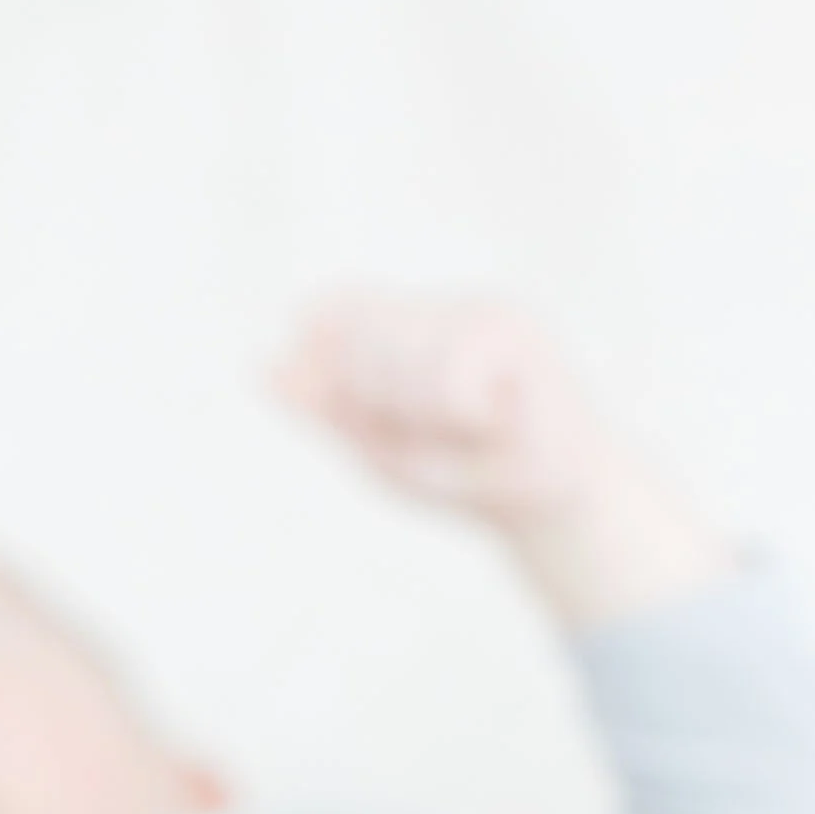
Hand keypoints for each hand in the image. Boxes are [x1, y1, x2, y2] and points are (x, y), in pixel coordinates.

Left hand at [273, 290, 731, 623]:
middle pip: (358, 336)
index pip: (332, 308)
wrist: (555, 507)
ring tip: (466, 434)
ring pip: (401, 355)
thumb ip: (325, 408)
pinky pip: (451, 375)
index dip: (330, 358)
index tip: (363, 414)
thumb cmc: (472, 479)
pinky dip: (459, 416)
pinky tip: (490, 423)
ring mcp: (479, 309)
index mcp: (406, 326)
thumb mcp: (380, 449)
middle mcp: (440, 306)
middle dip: (378, 403)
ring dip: (421, 416)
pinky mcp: (515, 330)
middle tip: (435, 434)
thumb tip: (259, 368)